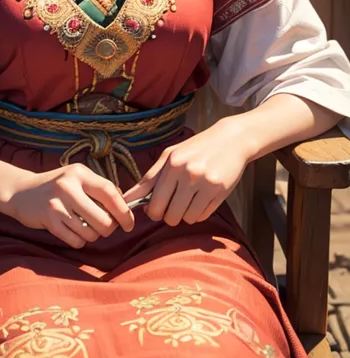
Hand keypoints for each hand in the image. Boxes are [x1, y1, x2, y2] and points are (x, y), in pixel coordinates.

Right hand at [9, 163, 134, 247]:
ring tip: (84, 226)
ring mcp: (57, 204)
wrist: (21, 191)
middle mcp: (69, 187)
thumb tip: (126, 206)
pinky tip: (72, 231)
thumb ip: (99, 189)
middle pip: (104, 219)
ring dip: (92, 235)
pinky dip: (79, 241)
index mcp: (80, 174)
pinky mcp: (48, 221)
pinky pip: (76, 241)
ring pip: (90, 233)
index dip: (124, 211)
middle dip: (108, 229)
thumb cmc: (57, 186)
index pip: (110, 192)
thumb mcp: (77, 178)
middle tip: (104, 227)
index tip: (129, 224)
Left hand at [122, 118, 249, 226]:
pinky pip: (202, 216)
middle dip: (169, 216)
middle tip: (174, 205)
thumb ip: (149, 178)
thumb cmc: (195, 148)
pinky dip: (199, 213)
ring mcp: (205, 184)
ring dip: (185, 214)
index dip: (153, 213)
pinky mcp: (220, 192)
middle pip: (170, 216)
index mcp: (172, 164)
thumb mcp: (169, 156)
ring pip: (187, 218)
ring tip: (189, 199)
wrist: (231, 139)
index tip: (157, 209)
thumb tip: (127, 198)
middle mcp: (188, 174)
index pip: (155, 204)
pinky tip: (202, 199)